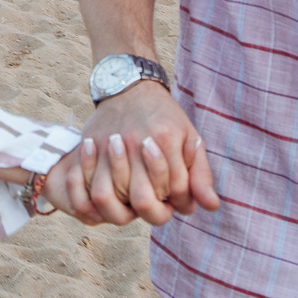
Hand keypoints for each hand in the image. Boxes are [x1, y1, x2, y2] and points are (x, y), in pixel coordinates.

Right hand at [48, 82, 220, 226]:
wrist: (131, 87)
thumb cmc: (165, 117)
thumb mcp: (190, 139)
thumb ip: (201, 175)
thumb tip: (212, 206)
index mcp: (166, 140)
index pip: (176, 190)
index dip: (181, 202)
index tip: (179, 199)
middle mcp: (136, 143)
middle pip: (142, 200)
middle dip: (154, 210)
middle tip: (158, 203)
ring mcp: (110, 145)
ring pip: (108, 197)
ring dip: (123, 206)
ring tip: (136, 199)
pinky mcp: (91, 146)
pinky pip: (86, 184)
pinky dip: (95, 196)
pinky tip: (112, 194)